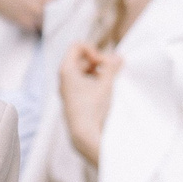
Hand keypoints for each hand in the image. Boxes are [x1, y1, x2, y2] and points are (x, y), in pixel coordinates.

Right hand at [0, 0, 64, 31]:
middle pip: (62, 9)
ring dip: (49, 17)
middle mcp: (50, 4)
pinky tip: (31, 16)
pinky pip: (38, 29)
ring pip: (52, 21)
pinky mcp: (28, 25)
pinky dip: (37, 24)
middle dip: (58, 6)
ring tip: (40, 11)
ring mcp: (39, 16)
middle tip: (50, 2)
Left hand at [59, 42, 122, 164]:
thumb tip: (119, 57)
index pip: (77, 46)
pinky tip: (105, 90)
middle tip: (111, 70)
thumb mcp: (105, 85)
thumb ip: (112, 68)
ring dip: (97, 71)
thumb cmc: (92, 109)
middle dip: (98, 60)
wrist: (84, 135)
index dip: (92, 49)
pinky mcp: (73, 99)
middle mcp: (64, 78)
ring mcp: (68, 89)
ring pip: (83, 71)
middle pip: (81, 58)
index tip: (102, 62)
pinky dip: (94, 81)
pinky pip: (83, 82)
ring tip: (110, 80)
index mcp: (67, 70)